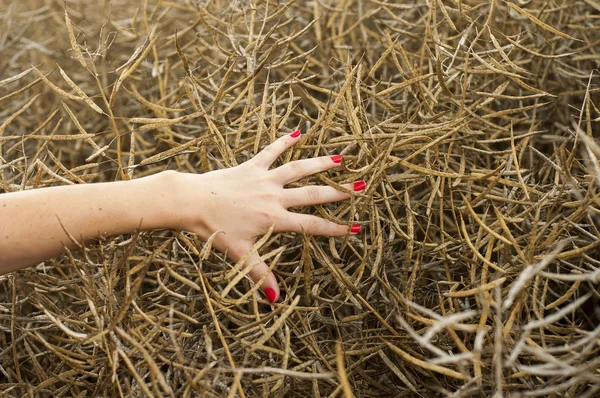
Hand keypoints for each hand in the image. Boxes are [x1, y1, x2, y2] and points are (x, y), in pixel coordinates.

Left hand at [171, 131, 364, 301]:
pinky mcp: (251, 166)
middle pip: (312, 194)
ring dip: (320, 163)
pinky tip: (298, 131)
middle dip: (338, 192)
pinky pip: (271, 151)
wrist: (191, 201)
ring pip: (297, 169)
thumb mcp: (239, 254)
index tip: (355, 228)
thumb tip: (276, 298)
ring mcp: (264, 179)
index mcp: (274, 219)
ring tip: (340, 158)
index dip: (335, 228)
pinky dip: (285, 141)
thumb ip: (260, 274)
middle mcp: (274, 197)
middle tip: (360, 187)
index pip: (311, 225)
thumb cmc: (213, 229)